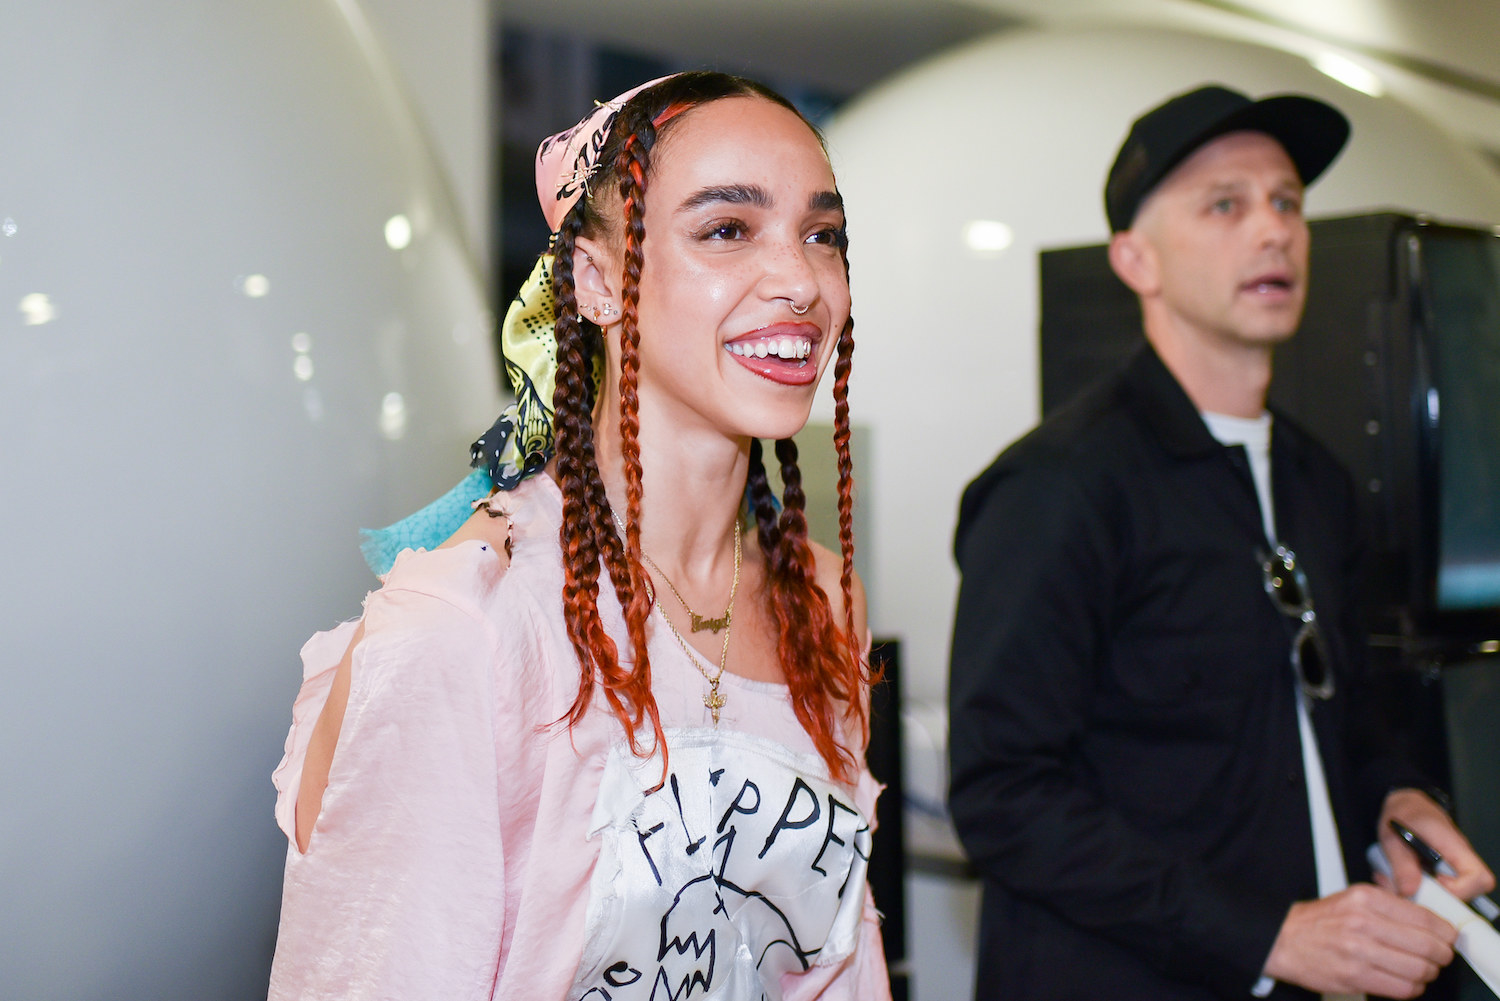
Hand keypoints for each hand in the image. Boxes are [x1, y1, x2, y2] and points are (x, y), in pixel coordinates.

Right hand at [1262, 884, 1455, 997]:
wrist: (1282, 938)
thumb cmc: (1319, 921)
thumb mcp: (1353, 899)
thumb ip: (1389, 906)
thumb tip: (1430, 922)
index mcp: (1367, 899)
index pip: (1426, 918)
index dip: (1445, 933)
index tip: (1446, 938)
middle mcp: (1364, 922)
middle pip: (1427, 946)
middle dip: (1441, 956)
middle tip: (1439, 957)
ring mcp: (1359, 951)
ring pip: (1419, 970)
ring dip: (1427, 974)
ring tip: (1421, 970)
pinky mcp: (1355, 976)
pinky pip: (1402, 989)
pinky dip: (1412, 989)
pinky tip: (1405, 981)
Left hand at [1380, 788, 1496, 900]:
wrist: (1404, 804)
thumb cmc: (1402, 814)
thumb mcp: (1392, 837)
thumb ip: (1401, 864)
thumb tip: (1409, 892)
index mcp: (1454, 845)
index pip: (1479, 878)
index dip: (1460, 890)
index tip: (1434, 883)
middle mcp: (1460, 859)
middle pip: (1470, 892)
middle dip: (1439, 897)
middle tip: (1413, 887)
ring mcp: (1455, 866)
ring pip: (1453, 894)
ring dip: (1427, 894)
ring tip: (1402, 881)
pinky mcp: (1445, 871)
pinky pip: (1440, 889)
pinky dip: (1421, 889)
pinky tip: (1402, 879)